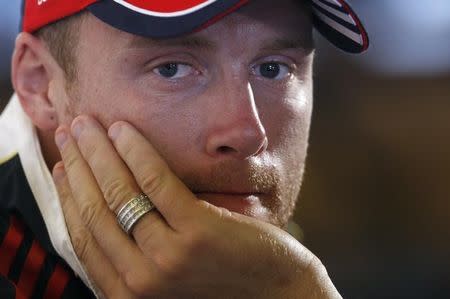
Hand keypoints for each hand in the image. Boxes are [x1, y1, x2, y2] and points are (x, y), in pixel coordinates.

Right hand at [53, 115, 339, 298]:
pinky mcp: (196, 234)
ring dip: (98, 151)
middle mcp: (140, 282)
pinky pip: (155, 183)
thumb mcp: (168, 274)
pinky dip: (136, 151)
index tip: (62, 165)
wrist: (276, 293)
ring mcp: (167, 258)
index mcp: (127, 293)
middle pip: (95, 210)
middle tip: (69, 131)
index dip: (68, 195)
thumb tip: (107, 208)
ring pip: (119, 192)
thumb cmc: (221, 279)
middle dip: (77, 164)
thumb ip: (137, 252)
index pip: (83, 235)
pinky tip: (124, 129)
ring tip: (87, 123)